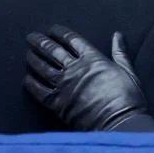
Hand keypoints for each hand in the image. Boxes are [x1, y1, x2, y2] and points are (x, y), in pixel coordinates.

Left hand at [24, 25, 147, 130]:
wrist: (118, 123)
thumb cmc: (127, 96)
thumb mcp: (127, 70)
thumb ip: (120, 52)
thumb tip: (117, 35)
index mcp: (93, 59)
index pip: (72, 40)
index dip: (60, 33)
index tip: (52, 29)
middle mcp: (75, 69)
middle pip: (53, 51)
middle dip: (41, 42)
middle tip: (31, 37)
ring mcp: (64, 86)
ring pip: (43, 68)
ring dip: (33, 59)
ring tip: (27, 53)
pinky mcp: (57, 104)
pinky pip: (39, 91)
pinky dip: (31, 83)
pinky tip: (26, 79)